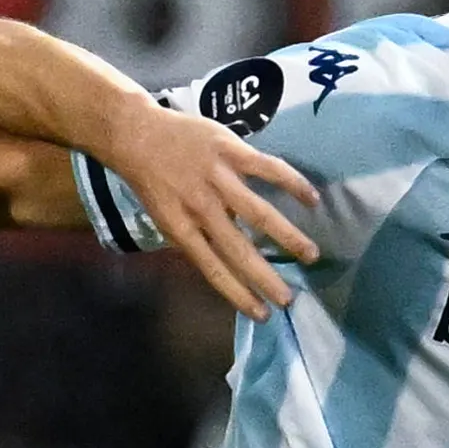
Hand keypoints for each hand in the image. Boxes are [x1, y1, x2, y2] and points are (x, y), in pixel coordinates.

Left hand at [90, 93, 317, 315]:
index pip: (214, 270)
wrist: (137, 133)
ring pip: (259, 213)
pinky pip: (268, 169)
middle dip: (266, 278)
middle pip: (239, 250)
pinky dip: (292, 183)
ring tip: (311, 255)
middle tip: (290, 299)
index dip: (239, 294)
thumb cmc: (153, 180)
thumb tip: (225, 260)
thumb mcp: (165, 216)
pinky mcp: (231, 150)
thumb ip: (194, 238)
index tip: (262, 314)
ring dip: (288, 237)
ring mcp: (218, 178)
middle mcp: (201, 208)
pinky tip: (312, 199)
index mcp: (182, 229)